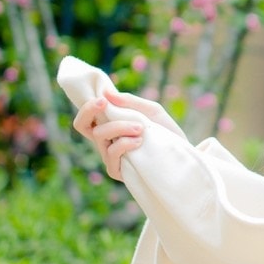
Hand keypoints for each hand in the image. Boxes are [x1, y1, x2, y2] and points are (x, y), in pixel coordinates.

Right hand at [72, 86, 186, 182]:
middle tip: (104, 103)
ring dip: (119, 126)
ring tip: (141, 127)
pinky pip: (111, 154)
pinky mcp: (117, 170)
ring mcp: (109, 156)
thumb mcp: (151, 111)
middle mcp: (106, 140)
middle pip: (82, 125)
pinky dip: (124, 144)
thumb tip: (106, 92)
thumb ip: (129, 101)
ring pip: (100, 136)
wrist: (182, 153)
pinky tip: (139, 141)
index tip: (102, 99)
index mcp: (110, 125)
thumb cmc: (165, 131)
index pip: (86, 117)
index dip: (86, 107)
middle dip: (90, 111)